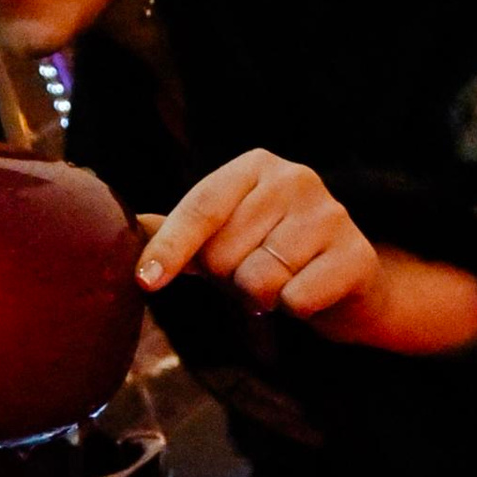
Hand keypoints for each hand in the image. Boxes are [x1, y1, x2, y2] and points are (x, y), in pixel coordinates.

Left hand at [136, 151, 476, 354]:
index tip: (146, 282)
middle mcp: (295, 178)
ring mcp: (330, 213)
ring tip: (282, 283)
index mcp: (255, 166)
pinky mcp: (356, 254)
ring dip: (263, 298)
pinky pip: (296, 300)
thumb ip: (175, 230)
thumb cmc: (274, 253)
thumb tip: (120, 229)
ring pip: (259, 281)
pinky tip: (310, 293)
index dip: (170, 248)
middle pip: (224, 254)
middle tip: (255, 272)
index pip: (201, 208)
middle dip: (229, 279)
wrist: (350, 280)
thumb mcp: (223, 235)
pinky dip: (296, 309)